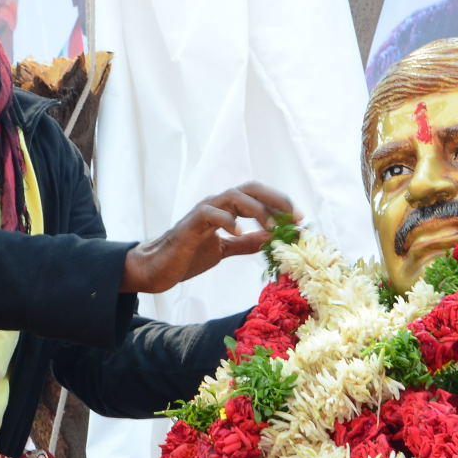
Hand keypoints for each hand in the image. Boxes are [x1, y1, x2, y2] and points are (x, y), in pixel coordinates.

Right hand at [121, 182, 298, 293]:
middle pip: (250, 188)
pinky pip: (211, 214)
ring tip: (272, 227)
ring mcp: (202, 211)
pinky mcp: (190, 224)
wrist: (157, 269)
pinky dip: (228, 221)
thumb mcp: (224, 250)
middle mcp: (216, 204)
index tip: (300, 220)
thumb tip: (270, 240)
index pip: (258, 197)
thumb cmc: (187, 256)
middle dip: (275, 199)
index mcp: (225, 209)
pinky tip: (240, 233)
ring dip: (257, 209)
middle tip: (294, 216)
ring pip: (233, 196)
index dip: (280, 205)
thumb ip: (245, 243)